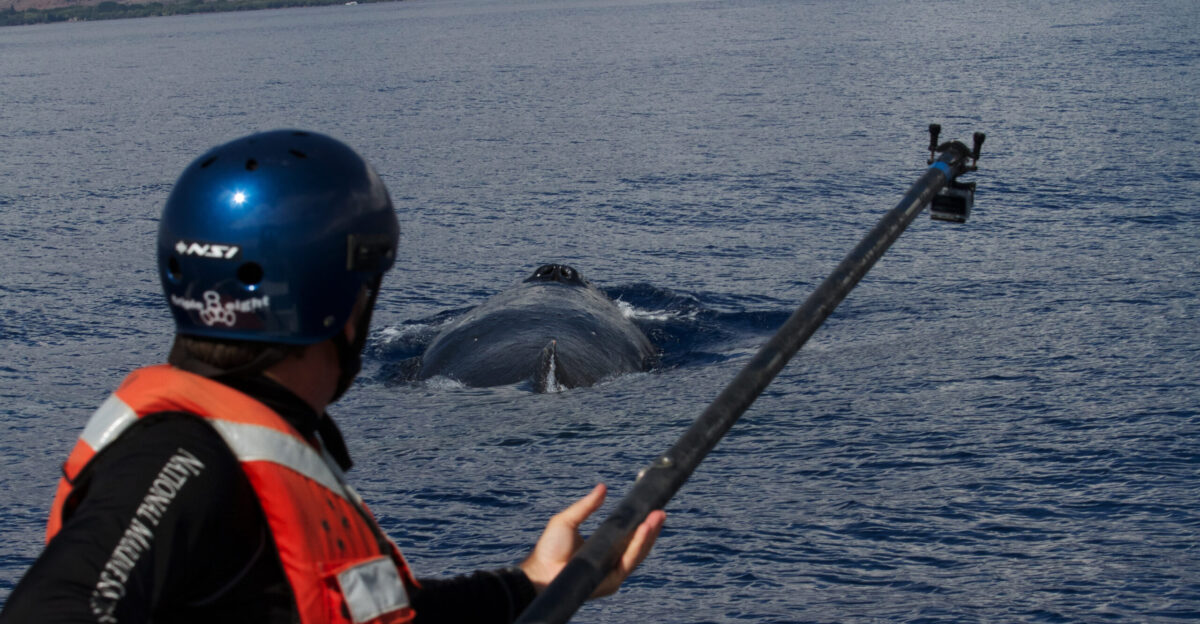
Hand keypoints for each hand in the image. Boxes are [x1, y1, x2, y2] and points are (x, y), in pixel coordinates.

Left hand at [520, 484, 665, 597]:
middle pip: (639, 545)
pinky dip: (638, 546)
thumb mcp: (568, 520)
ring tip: (656, 518)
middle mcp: (612, 561)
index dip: (643, 525)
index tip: (653, 510)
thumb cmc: (549, 549)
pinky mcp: (611, 581)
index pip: (630, 537)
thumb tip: (602, 487)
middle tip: (660, 512)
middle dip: (651, 528)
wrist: (539, 571)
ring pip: (638, 553)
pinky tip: (643, 531)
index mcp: (605, 548)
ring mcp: (613, 572)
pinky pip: (628, 562)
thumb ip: (586, 506)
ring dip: (649, 535)